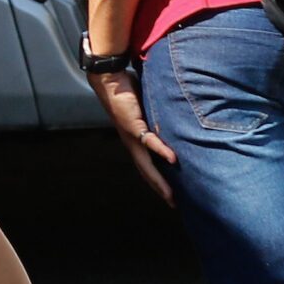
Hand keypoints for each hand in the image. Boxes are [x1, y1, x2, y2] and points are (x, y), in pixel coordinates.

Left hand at [89, 68, 176, 206]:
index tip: (170, 194)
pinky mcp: (134, 125)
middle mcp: (132, 143)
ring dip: (158, 180)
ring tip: (171, 195)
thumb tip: (172, 117)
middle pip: (146, 172)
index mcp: (134, 141)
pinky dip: (161, 150)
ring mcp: (132, 136)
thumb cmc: (128, 91)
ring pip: (146, 164)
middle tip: (173, 204)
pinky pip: (149, 141)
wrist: (110, 79)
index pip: (146, 166)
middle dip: (159, 189)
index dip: (157, 181)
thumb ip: (156, 116)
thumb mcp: (147, 108)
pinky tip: (172, 159)